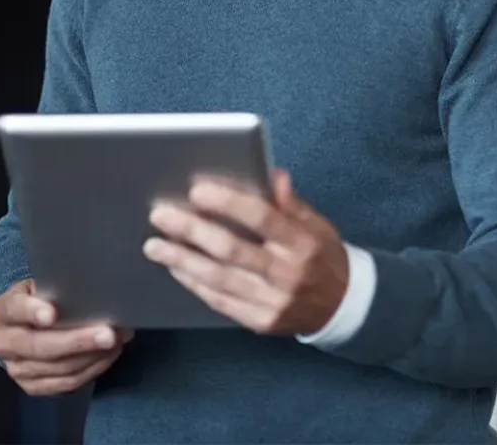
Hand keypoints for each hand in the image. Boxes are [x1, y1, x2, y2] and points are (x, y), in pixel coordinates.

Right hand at [0, 279, 133, 395]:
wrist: (24, 326)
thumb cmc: (40, 297)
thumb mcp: (42, 285)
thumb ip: (58, 287)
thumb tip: (95, 289)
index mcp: (2, 311)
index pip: (14, 309)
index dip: (32, 311)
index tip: (52, 313)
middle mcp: (3, 342)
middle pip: (39, 346)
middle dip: (77, 341)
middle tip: (108, 334)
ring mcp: (16, 369)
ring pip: (57, 368)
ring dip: (92, 356)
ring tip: (118, 340)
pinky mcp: (32, 387)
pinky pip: (65, 384)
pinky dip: (91, 369)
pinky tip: (109, 355)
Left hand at [143, 169, 348, 335]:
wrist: (341, 306)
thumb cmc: (322, 255)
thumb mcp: (318, 223)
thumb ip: (291, 202)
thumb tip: (272, 175)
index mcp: (302, 243)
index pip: (262, 218)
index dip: (228, 203)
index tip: (197, 190)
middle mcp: (286, 274)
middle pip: (232, 250)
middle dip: (192, 231)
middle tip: (161, 215)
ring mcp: (272, 303)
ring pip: (219, 279)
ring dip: (182, 260)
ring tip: (155, 245)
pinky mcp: (259, 322)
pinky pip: (220, 301)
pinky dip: (194, 283)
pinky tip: (176, 267)